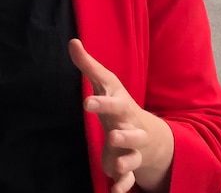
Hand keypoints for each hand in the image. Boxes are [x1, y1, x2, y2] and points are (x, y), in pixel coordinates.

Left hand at [68, 40, 172, 192]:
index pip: (113, 102)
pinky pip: (128, 178)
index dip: (102, 102)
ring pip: (132, 156)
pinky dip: (122, 186)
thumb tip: (72, 42)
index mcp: (122, 107)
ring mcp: (132, 148)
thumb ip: (88, 66)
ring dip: (126, 161)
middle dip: (124, 135)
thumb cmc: (119, 105)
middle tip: (112, 135)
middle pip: (130, 131)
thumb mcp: (106, 85)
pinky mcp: (128, 166)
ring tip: (115, 166)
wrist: (148, 134)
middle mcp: (130, 127)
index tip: (87, 103)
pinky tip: (114, 192)